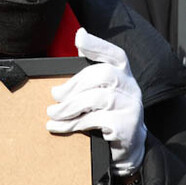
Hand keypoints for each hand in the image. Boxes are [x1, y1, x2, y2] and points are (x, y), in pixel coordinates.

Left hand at [47, 28, 146, 176]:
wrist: (128, 147)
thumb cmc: (109, 114)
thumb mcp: (103, 93)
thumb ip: (90, 76)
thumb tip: (76, 45)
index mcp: (125, 75)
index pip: (115, 55)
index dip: (98, 45)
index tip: (79, 38)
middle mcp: (132, 87)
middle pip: (103, 75)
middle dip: (73, 84)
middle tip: (55, 96)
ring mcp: (132, 107)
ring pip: (97, 98)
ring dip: (69, 106)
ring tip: (53, 113)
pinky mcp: (126, 126)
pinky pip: (95, 120)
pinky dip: (72, 124)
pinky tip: (59, 127)